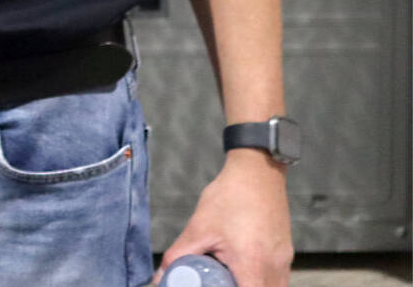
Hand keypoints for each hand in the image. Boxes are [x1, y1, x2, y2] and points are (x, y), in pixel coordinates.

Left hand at [155, 153, 290, 285]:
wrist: (257, 172)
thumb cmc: (229, 198)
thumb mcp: (198, 228)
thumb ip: (179, 255)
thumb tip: (160, 275)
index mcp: (253, 264)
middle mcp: (275, 268)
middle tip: (220, 282)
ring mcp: (284, 263)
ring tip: (230, 278)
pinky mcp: (286, 255)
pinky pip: (278, 280)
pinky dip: (262, 281)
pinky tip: (243, 271)